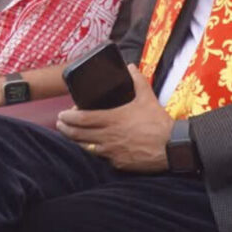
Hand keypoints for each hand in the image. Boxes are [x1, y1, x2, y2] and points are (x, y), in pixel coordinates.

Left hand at [56, 64, 171, 172]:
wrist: (171, 146)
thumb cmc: (158, 123)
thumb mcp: (148, 98)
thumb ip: (137, 81)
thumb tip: (131, 67)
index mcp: (113, 119)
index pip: (81, 119)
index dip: (67, 117)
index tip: (62, 115)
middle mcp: (108, 136)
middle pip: (77, 134)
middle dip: (65, 129)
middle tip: (60, 125)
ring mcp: (111, 152)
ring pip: (85, 147)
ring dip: (75, 141)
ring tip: (71, 136)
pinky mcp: (118, 163)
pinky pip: (100, 158)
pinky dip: (93, 152)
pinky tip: (92, 148)